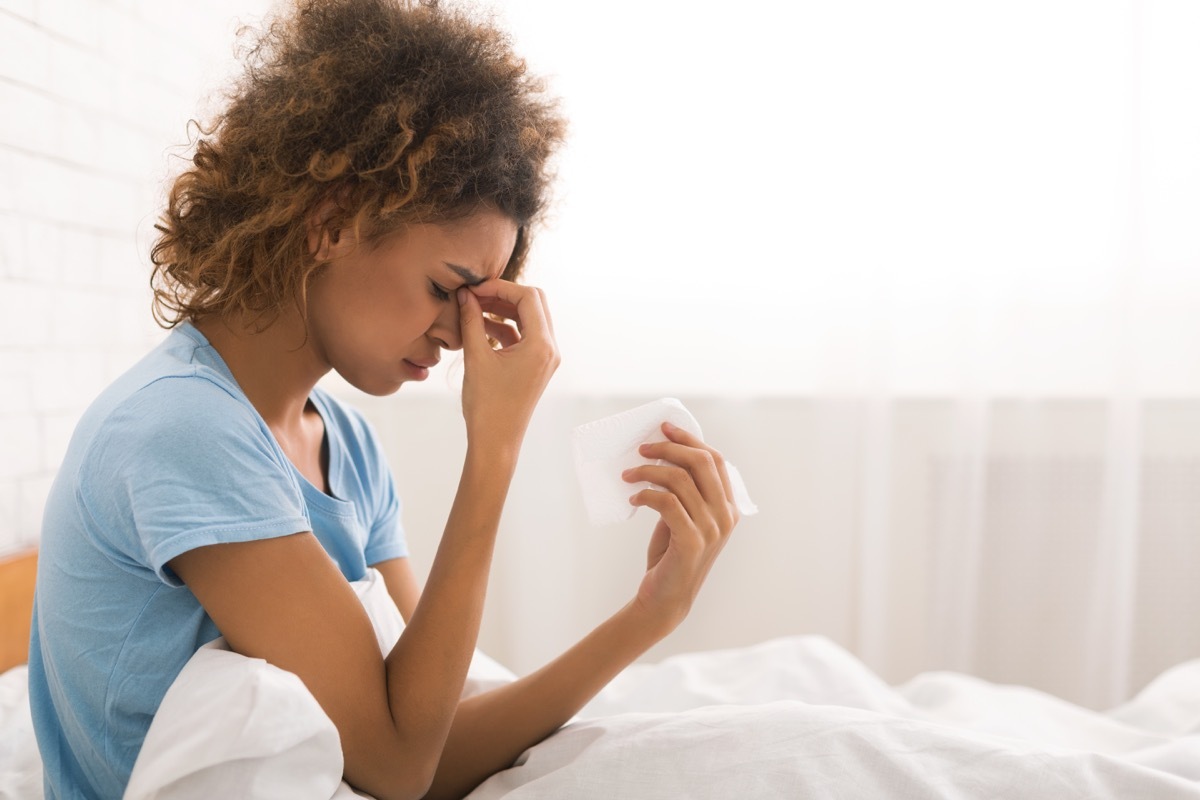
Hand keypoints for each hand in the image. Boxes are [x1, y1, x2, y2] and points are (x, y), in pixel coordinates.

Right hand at [457, 280, 558, 453]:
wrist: (495, 442)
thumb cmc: (487, 406)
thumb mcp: (476, 358)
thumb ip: (471, 321)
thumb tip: (465, 294)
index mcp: (542, 345)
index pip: (528, 297)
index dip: (500, 287)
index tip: (474, 288)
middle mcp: (549, 349)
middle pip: (533, 303)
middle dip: (504, 295)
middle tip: (475, 295)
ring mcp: (544, 358)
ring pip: (528, 319)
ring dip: (502, 310)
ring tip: (472, 310)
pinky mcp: (535, 366)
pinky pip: (523, 336)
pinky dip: (504, 328)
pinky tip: (479, 328)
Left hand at [623, 422, 739, 633]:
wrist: (665, 598)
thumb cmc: (671, 555)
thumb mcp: (683, 518)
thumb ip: (684, 493)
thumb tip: (663, 454)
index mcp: (729, 508)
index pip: (715, 460)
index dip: (690, 440)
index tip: (665, 428)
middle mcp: (725, 516)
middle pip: (701, 463)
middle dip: (669, 448)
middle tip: (642, 448)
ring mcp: (711, 529)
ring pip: (679, 480)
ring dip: (648, 471)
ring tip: (628, 475)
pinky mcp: (690, 541)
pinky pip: (666, 502)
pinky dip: (646, 494)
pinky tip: (633, 498)